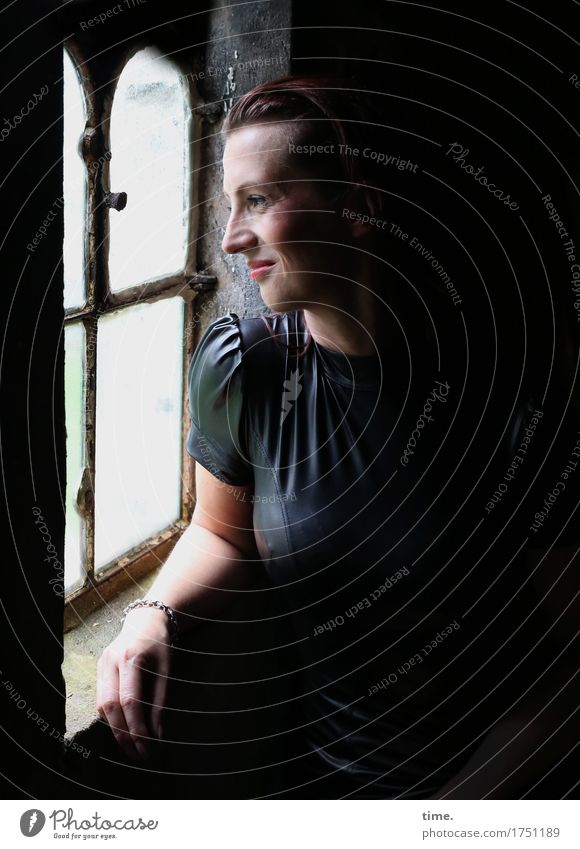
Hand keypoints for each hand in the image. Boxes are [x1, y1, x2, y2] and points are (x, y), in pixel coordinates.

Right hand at [96, 606, 171, 762]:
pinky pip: (101, 699)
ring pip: (102, 706)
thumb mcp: (167, 670)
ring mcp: (101, 664)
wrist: (145, 619)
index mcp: (130, 658)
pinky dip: (111, 718)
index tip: (148, 749)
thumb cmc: (160, 644)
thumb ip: (161, 702)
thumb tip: (158, 735)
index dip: (137, 729)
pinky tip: (123, 728)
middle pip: (111, 707)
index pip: (130, 702)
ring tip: (130, 748)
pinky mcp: (98, 668)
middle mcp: (111, 661)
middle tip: (138, 755)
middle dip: (123, 735)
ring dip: (115, 730)